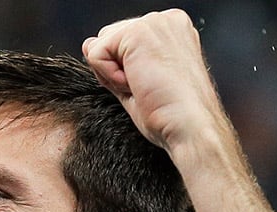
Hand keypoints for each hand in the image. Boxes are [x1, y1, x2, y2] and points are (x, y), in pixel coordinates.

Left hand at [81, 9, 228, 153]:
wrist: (189, 126)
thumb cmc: (171, 115)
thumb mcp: (138, 83)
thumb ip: (114, 62)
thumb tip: (88, 44)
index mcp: (171, 31)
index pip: (123, 42)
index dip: (124, 71)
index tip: (150, 86)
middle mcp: (165, 21)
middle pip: (109, 39)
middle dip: (115, 70)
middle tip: (146, 88)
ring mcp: (153, 22)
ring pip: (101, 46)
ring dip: (113, 75)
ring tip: (143, 86)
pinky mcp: (138, 32)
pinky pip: (96, 54)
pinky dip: (109, 78)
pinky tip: (137, 84)